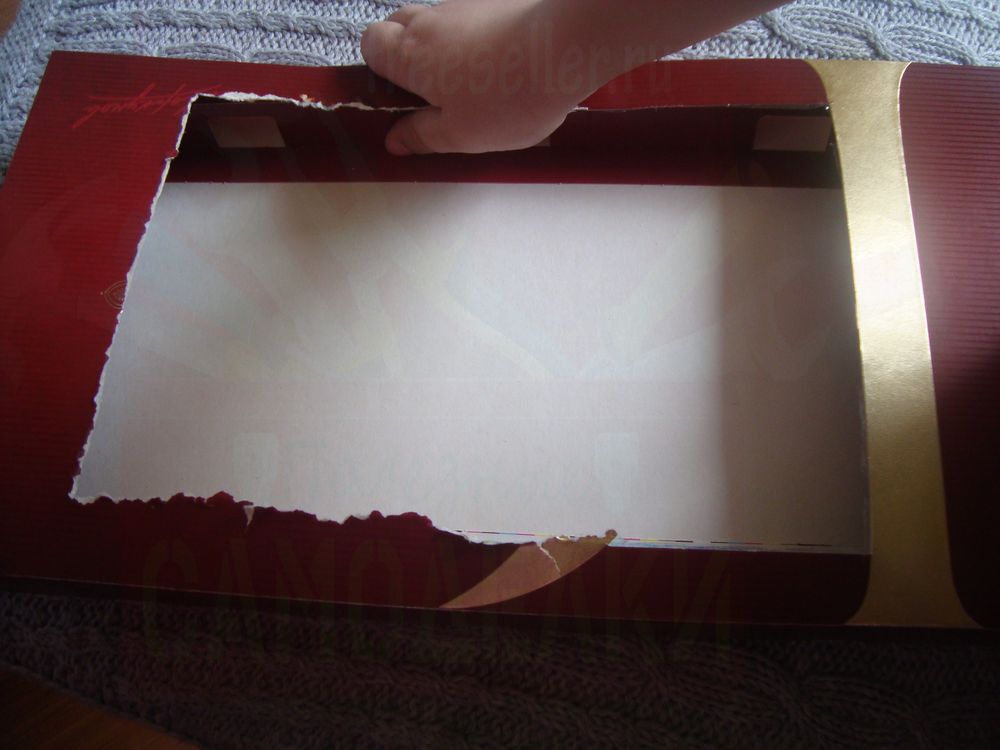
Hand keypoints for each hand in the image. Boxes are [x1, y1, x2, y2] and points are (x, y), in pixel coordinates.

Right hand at [360, 0, 586, 154]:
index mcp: (411, 55)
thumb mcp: (460, 135)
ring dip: (444, 45)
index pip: (371, 44)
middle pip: (399, 24)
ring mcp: (466, 5)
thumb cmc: (507, 98)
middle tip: (431, 90)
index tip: (397, 95)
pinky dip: (478, 37)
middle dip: (405, 52)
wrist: (565, 48)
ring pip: (439, 20)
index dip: (376, 67)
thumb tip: (395, 140)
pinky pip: (474, 18)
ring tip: (473, 82)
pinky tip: (503, 65)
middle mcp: (432, 21)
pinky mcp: (498, 2)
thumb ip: (422, 136)